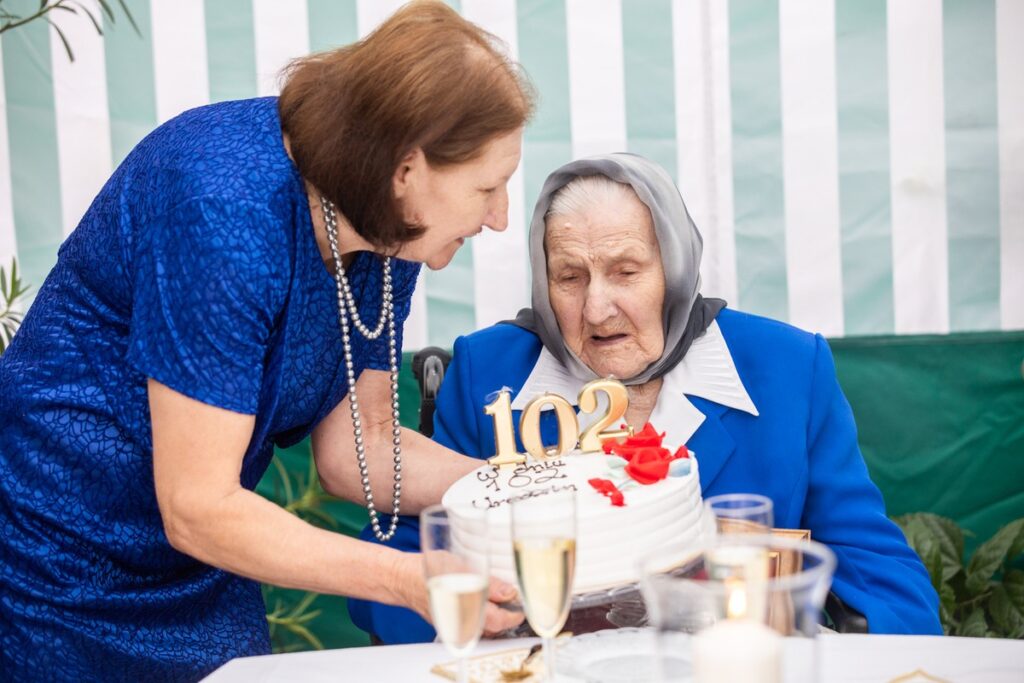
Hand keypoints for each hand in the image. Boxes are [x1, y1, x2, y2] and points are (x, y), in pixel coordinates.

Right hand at [393, 553, 523, 633]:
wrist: (402, 577)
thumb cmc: (428, 569)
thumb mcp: (462, 568)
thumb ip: (488, 583)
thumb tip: (510, 592)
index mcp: (465, 609)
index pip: (500, 620)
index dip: (515, 613)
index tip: (524, 603)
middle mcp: (460, 623)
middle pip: (494, 627)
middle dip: (508, 616)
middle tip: (517, 601)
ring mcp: (454, 626)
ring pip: (484, 628)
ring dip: (496, 618)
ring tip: (504, 602)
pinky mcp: (449, 624)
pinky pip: (472, 626)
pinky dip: (483, 618)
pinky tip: (485, 604)